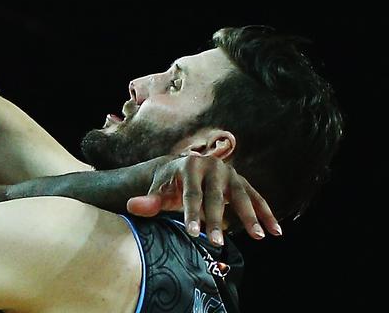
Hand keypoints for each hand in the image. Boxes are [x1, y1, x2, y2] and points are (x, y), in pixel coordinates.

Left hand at [126, 154, 281, 245]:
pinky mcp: (243, 182)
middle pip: (215, 197)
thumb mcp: (159, 190)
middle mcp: (212, 166)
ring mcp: (230, 173)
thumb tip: (133, 206)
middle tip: (216, 243)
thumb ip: (149, 200)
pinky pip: (257, 198)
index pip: (191, 194)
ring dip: (251, 217)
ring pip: (241, 196)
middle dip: (216, 221)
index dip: (191, 214)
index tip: (192, 233)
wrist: (186, 168)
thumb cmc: (170, 183)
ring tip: (258, 237)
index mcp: (189, 166)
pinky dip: (266, 214)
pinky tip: (275, 231)